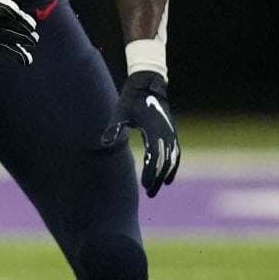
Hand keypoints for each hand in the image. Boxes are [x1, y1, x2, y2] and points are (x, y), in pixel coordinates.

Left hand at [0, 0, 38, 64]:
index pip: (1, 7)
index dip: (9, 12)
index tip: (17, 16)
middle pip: (11, 21)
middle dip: (21, 28)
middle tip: (32, 36)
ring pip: (13, 33)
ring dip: (23, 39)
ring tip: (33, 44)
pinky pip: (7, 46)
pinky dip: (17, 52)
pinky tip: (27, 61)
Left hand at [101, 71, 179, 196]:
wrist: (148, 86)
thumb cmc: (131, 100)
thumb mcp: (120, 112)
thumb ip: (114, 128)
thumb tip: (103, 142)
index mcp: (154, 130)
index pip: (154, 157)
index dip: (150, 172)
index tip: (144, 185)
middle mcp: (166, 134)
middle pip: (165, 162)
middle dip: (157, 179)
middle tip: (149, 193)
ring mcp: (171, 134)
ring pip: (172, 160)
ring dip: (165, 175)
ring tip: (156, 189)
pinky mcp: (172, 134)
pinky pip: (175, 154)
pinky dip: (173, 167)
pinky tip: (167, 178)